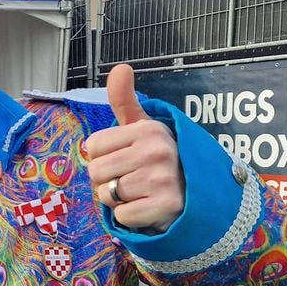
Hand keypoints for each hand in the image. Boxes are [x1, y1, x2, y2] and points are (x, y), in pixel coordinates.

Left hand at [85, 64, 183, 232]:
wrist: (195, 195)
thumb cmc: (158, 160)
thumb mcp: (143, 128)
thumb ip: (125, 101)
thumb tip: (120, 68)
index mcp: (147, 129)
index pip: (91, 147)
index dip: (103, 157)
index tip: (125, 158)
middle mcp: (156, 150)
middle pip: (95, 172)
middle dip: (108, 181)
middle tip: (132, 179)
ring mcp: (163, 178)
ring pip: (106, 195)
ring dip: (118, 200)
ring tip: (141, 192)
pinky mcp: (166, 205)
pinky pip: (122, 216)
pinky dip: (130, 217)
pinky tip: (148, 207)